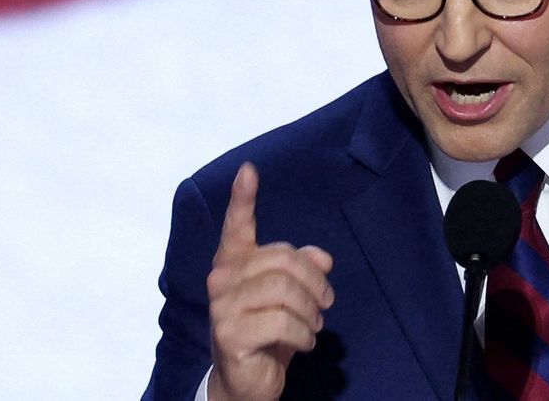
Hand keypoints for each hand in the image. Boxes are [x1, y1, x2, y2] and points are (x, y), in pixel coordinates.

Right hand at [206, 162, 334, 400]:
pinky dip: (303, 333)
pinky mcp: (230, 335)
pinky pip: (282, 321)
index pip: (236, 226)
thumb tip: (322, 258)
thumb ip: (303, 270)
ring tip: (314, 325)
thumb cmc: (268, 330)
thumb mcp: (291, 297)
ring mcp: (223, 308)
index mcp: (234, 263)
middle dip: (315, 281)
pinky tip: (304, 342)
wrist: (247, 381)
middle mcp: (222, 280)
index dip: (242, 198)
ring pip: (285, 290)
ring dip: (311, 311)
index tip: (249, 170)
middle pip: (282, 259)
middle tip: (327, 302)